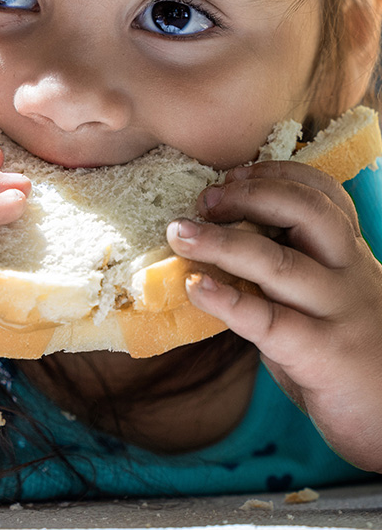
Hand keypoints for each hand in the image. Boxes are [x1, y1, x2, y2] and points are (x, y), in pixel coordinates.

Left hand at [166, 160, 381, 471]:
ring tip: (180, 234)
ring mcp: (338, 314)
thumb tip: (214, 250)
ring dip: (222, 243)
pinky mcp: (324, 355)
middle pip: (307, 215)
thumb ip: (288, 274)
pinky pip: (270, 322)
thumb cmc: (348, 356)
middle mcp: (349, 276)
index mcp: (349, 258)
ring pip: (281, 264)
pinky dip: (228, 301)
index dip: (277, 176)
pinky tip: (195, 288)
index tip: (233, 174)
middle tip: (204, 200)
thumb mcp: (328, 302)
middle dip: (251, 196)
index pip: (324, 197)